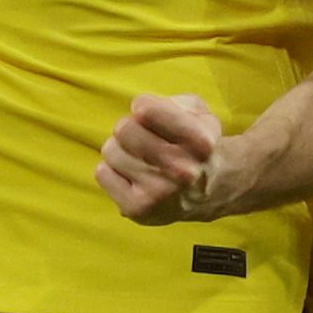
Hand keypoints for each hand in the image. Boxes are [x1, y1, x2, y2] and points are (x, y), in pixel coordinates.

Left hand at [97, 93, 231, 224]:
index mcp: (199, 142)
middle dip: (130, 128)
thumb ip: (173, 103)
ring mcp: (158, 193)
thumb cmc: (196, 145)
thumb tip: (139, 109)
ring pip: (110, 150)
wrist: (210, 192)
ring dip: (122, 150)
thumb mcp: (201, 114)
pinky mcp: (137, 210)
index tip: (150, 115)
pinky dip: (113, 171)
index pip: (145, 110)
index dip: (144, 106)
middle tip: (144, 138)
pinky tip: (134, 176)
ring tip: (141, 159)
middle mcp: (181, 170)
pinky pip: (102, 172)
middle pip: (123, 128)